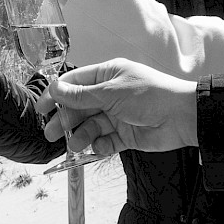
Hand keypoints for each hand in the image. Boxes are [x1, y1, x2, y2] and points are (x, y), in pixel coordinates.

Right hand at [35, 58, 198, 155]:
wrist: (181, 117)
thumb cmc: (150, 95)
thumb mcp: (111, 92)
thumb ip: (81, 95)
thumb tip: (55, 88)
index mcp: (108, 76)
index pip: (75, 83)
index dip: (57, 95)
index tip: (42, 108)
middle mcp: (111, 95)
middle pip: (79, 107)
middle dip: (66, 120)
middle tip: (52, 133)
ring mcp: (118, 115)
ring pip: (90, 126)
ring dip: (81, 135)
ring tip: (76, 144)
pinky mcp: (126, 135)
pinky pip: (105, 142)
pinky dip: (98, 146)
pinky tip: (97, 147)